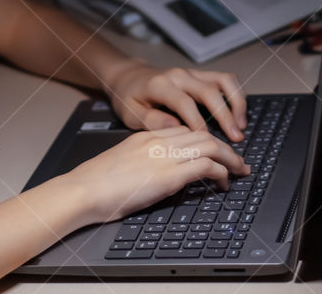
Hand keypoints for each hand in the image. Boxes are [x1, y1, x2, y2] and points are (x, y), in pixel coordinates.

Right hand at [63, 126, 251, 223]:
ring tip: (239, 171)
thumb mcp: (124, 165)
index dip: (207, 141)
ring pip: (211, 146)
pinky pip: (205, 166)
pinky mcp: (168, 175)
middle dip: (226, 147)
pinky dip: (220, 173)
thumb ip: (145, 164)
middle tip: (239, 162)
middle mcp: (158, 141)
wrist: (82, 190)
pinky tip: (224, 184)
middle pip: (203, 135)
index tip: (217, 152)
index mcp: (147, 136)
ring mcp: (164, 156)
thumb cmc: (95, 184)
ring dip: (230, 159)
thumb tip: (160, 179)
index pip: (187, 130)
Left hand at [103, 59, 248, 140]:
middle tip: (235, 138)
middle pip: (209, 91)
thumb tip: (176, 127)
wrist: (129, 76)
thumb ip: (151, 120)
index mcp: (161, 85)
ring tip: (241, 125)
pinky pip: (224, 79)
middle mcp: (179, 76)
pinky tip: (239, 112)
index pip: (184, 103)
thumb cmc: (130, 97)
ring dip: (236, 102)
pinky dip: (236, 94)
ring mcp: (192, 73)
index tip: (208, 142)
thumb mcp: (130, 112)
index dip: (198, 122)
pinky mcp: (200, 75)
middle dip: (225, 115)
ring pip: (223, 81)